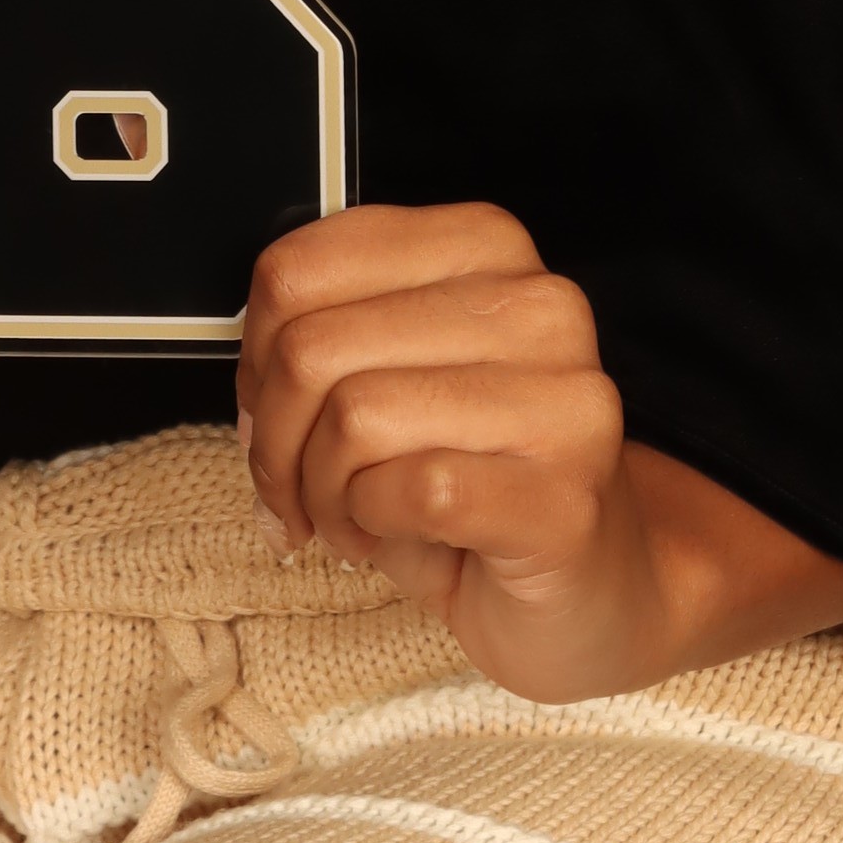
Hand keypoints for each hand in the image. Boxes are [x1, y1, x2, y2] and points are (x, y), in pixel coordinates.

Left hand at [236, 200, 842, 703]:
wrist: (594, 594)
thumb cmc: (476, 486)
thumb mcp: (390, 381)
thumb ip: (324, 337)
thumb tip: (248, 365)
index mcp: (486, 248)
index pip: (299, 268)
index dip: (253, 359)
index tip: (268, 416)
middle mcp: (539, 306)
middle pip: (314, 346)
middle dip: (273, 440)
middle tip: (294, 491)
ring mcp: (565, 402)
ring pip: (356, 417)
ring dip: (322, 493)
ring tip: (352, 519)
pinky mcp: (566, 500)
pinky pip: (412, 492)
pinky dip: (371, 526)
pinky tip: (392, 540)